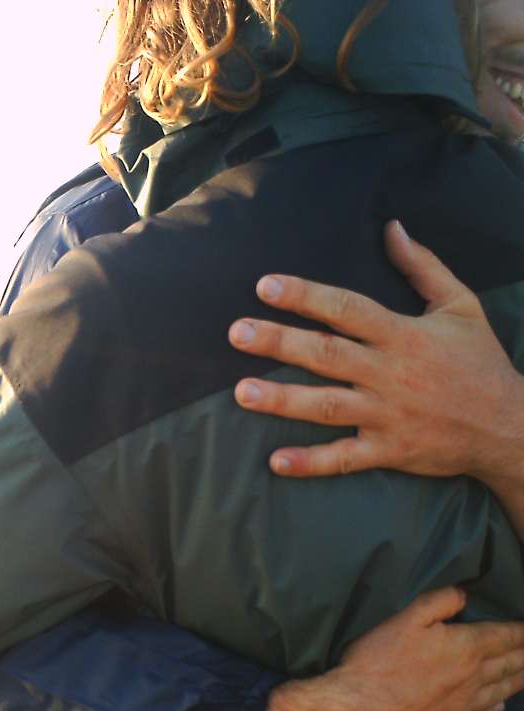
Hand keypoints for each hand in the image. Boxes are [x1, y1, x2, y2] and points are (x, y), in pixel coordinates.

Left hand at [227, 220, 523, 484]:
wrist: (511, 426)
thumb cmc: (479, 362)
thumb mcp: (461, 306)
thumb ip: (423, 266)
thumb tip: (392, 227)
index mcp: (404, 334)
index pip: (348, 309)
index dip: (307, 296)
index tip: (265, 285)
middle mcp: (391, 373)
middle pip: (328, 354)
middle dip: (280, 342)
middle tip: (236, 333)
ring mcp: (388, 414)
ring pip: (328, 406)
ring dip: (283, 400)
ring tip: (241, 392)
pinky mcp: (390, 450)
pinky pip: (345, 458)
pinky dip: (312, 462)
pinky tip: (276, 461)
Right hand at [243, 586, 523, 710]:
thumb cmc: (379, 663)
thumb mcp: (403, 620)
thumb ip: (436, 603)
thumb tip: (463, 595)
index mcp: (466, 647)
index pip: (506, 636)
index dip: (522, 631)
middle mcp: (474, 678)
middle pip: (511, 664)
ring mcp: (465, 706)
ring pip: (502, 690)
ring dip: (518, 680)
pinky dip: (497, 708)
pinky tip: (499, 706)